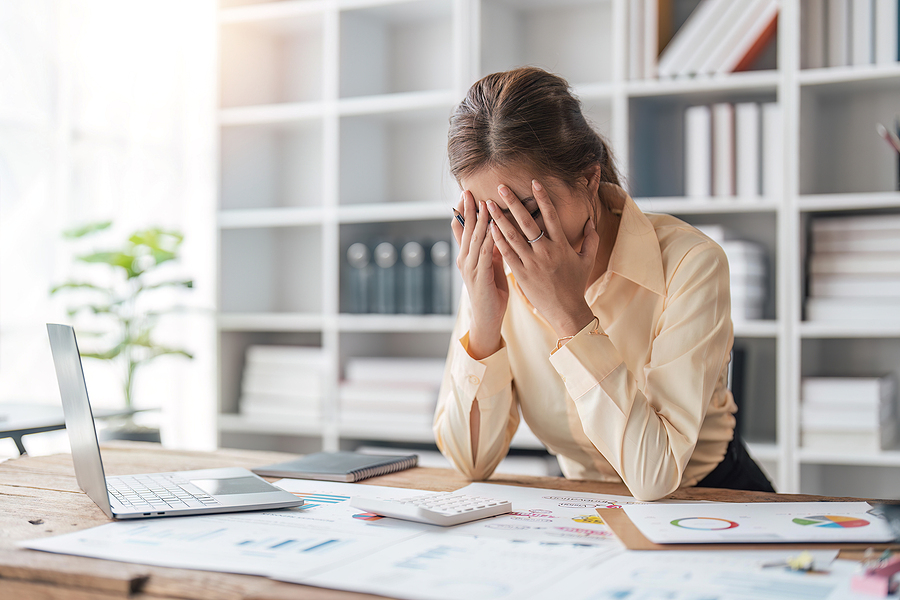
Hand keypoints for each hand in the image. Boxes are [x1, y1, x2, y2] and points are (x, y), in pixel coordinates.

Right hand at [451, 190, 508, 358]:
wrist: (487, 320)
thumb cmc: (491, 293)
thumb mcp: (491, 267)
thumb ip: (491, 250)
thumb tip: (496, 230)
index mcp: (466, 257)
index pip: (460, 230)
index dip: (462, 212)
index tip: (465, 195)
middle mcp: (464, 260)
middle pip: (464, 230)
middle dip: (467, 210)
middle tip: (468, 191)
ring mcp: (470, 269)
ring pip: (474, 239)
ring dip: (479, 220)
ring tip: (483, 202)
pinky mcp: (480, 277)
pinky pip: (485, 253)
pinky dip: (489, 238)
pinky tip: (494, 227)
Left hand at [487, 179, 598, 336]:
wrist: (566, 311)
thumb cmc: (576, 285)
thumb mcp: (588, 260)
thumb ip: (591, 239)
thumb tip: (591, 221)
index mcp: (562, 245)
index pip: (551, 215)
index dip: (542, 198)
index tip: (534, 182)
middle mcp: (546, 251)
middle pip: (527, 222)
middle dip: (513, 203)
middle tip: (501, 187)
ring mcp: (533, 263)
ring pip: (513, 236)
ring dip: (499, 219)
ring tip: (488, 205)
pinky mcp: (522, 274)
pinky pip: (508, 254)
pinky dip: (498, 241)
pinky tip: (489, 229)